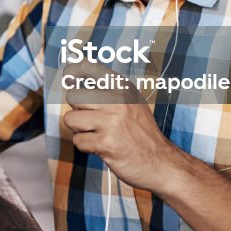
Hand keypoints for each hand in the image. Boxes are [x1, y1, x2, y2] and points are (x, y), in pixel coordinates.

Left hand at [61, 60, 181, 191]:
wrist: (161, 163)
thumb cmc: (143, 135)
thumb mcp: (132, 104)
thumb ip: (109, 92)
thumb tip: (75, 82)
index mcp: (123, 89)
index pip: (90, 68)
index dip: (73, 71)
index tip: (68, 77)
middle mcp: (117, 102)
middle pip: (73, 97)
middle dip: (77, 111)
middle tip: (91, 120)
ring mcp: (111, 122)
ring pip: (71, 119)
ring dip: (79, 130)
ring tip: (96, 134)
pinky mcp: (105, 143)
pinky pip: (78, 140)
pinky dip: (86, 146)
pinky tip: (101, 147)